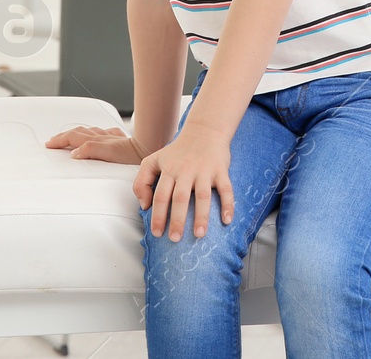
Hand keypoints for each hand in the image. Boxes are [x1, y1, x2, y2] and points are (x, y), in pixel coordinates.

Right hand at [44, 125, 148, 165]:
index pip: (73, 138)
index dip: (60, 141)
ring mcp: (111, 137)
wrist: (149, 148)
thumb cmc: (132, 155)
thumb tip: (74, 153)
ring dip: (76, 133)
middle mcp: (102, 136)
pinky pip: (103, 133)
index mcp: (97, 140)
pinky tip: (97, 135)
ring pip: (89, 131)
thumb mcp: (110, 153)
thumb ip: (91, 151)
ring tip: (69, 136)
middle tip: (53, 141)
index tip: (49, 145)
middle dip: (64, 136)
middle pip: (78, 133)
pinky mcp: (119, 140)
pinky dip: (94, 134)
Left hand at [133, 126, 234, 241]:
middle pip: (180, 198)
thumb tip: (144, 205)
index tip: (157, 233)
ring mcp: (204, 171)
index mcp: (168, 170)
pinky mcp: (220, 170)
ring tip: (199, 234)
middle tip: (175, 239)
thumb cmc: (177, 151)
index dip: (158, 215)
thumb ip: (141, 181)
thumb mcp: (154, 160)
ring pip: (203, 196)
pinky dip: (228, 205)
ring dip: (201, 216)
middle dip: (177, 220)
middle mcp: (186, 171)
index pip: (160, 195)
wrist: (204, 131)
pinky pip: (226, 189)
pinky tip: (227, 220)